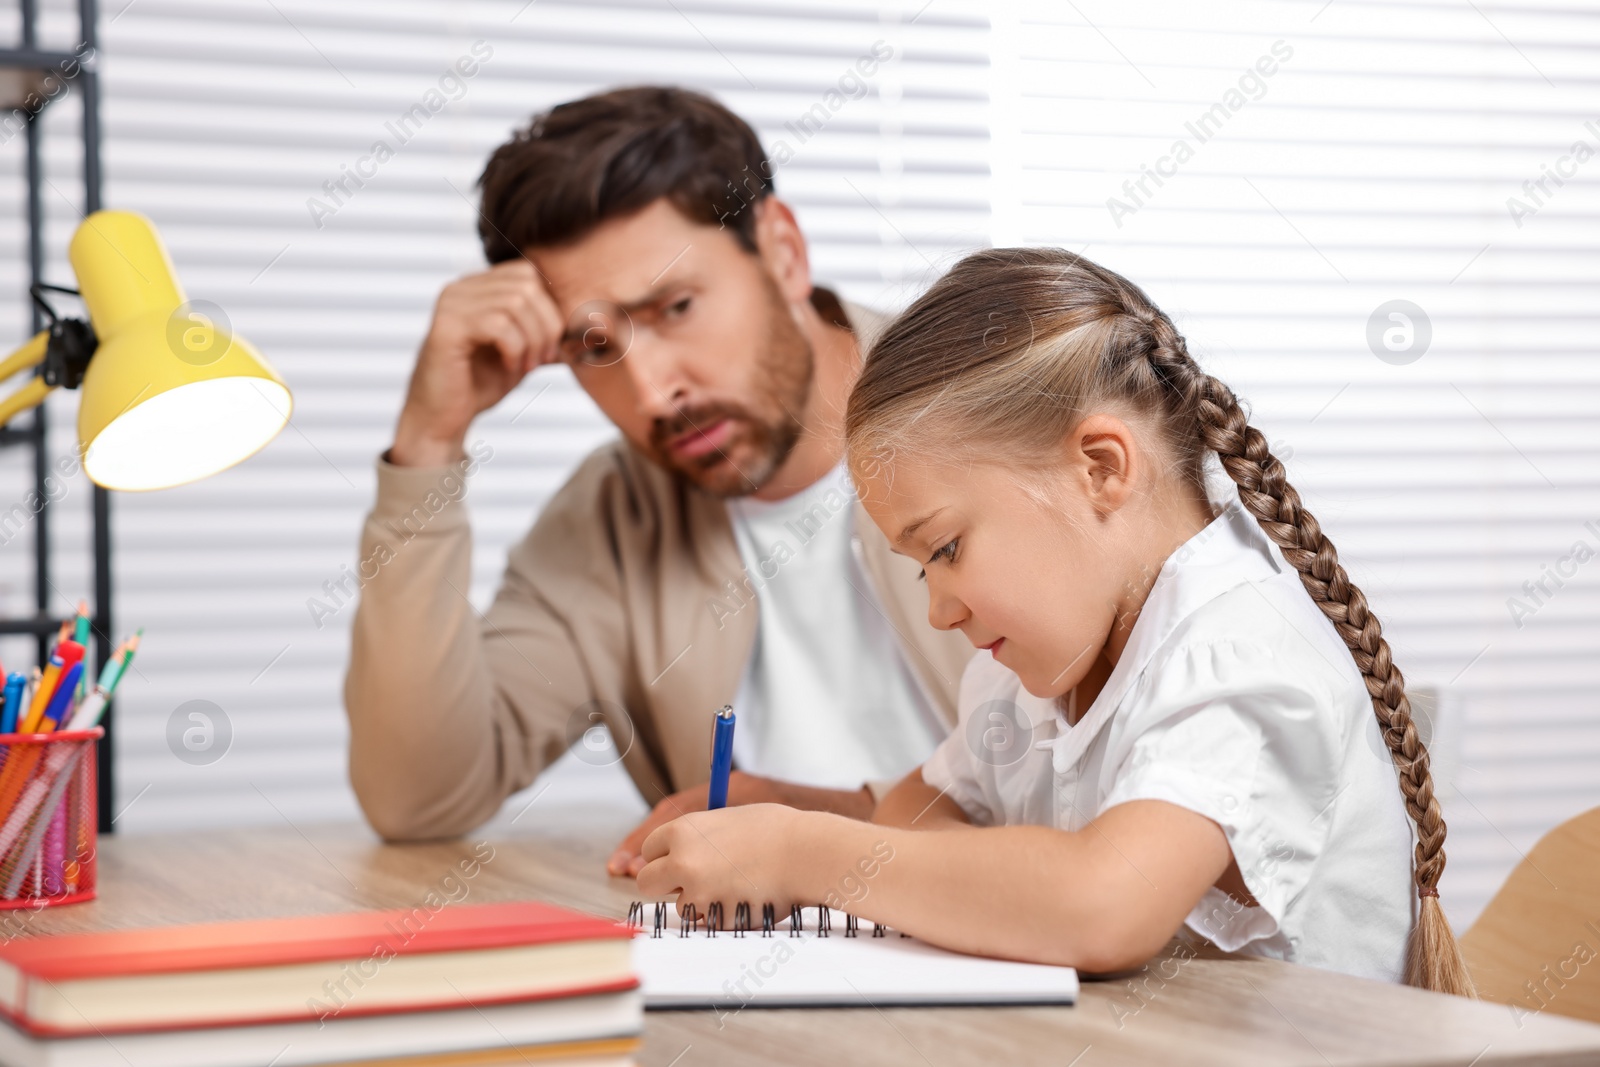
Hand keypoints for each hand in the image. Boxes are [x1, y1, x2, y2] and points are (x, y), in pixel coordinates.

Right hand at [391, 260, 563, 466]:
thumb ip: (547, 332)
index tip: (551, 346)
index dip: (550, 308)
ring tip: (527, 366)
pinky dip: (515, 349)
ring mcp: (451, 303)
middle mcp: (462, 287)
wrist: (442, 417)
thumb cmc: (481, 384)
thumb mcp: (524, 352)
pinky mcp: (446, 327)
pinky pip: (498, 325)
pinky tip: (510, 368)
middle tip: (542, 360)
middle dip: (546, 324)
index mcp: (478, 287)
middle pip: (527, 284)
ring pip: (516, 303)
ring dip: (532, 340)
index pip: (529, 273)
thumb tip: (589, 322)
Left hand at [636, 804, 820, 921]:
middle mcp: (682, 860)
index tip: (673, 860)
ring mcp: (697, 891)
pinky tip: (745, 896)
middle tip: (687, 882)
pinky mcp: (715, 917)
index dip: (662, 855)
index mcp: (683, 830)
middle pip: (647, 881)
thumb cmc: (776, 831)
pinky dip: (720, 915)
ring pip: (680, 905)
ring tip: (734, 884)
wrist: (806, 852)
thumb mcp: (726, 819)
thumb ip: (698, 836)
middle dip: (664, 883)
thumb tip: (678, 851)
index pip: (649, 848)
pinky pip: (707, 921)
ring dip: (698, 900)